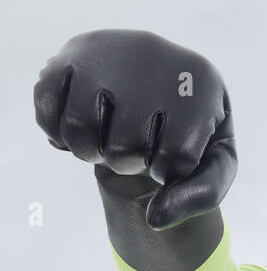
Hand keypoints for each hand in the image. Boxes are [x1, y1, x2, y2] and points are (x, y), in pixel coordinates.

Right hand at [33, 28, 236, 227]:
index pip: (178, 156)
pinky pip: (47, 106)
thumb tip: (156, 219)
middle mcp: (154, 56)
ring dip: (92, 151)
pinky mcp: (71, 52)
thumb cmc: (192, 131)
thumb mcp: (215, 164)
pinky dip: (58, 134)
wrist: (163, 86)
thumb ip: (201, 195)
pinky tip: (81, 132)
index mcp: (200, 83)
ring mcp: (108, 50)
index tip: (171, 156)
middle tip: (136, 148)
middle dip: (129, 164)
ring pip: (83, 128)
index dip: (168, 173)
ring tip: (108, 139)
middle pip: (125, 145)